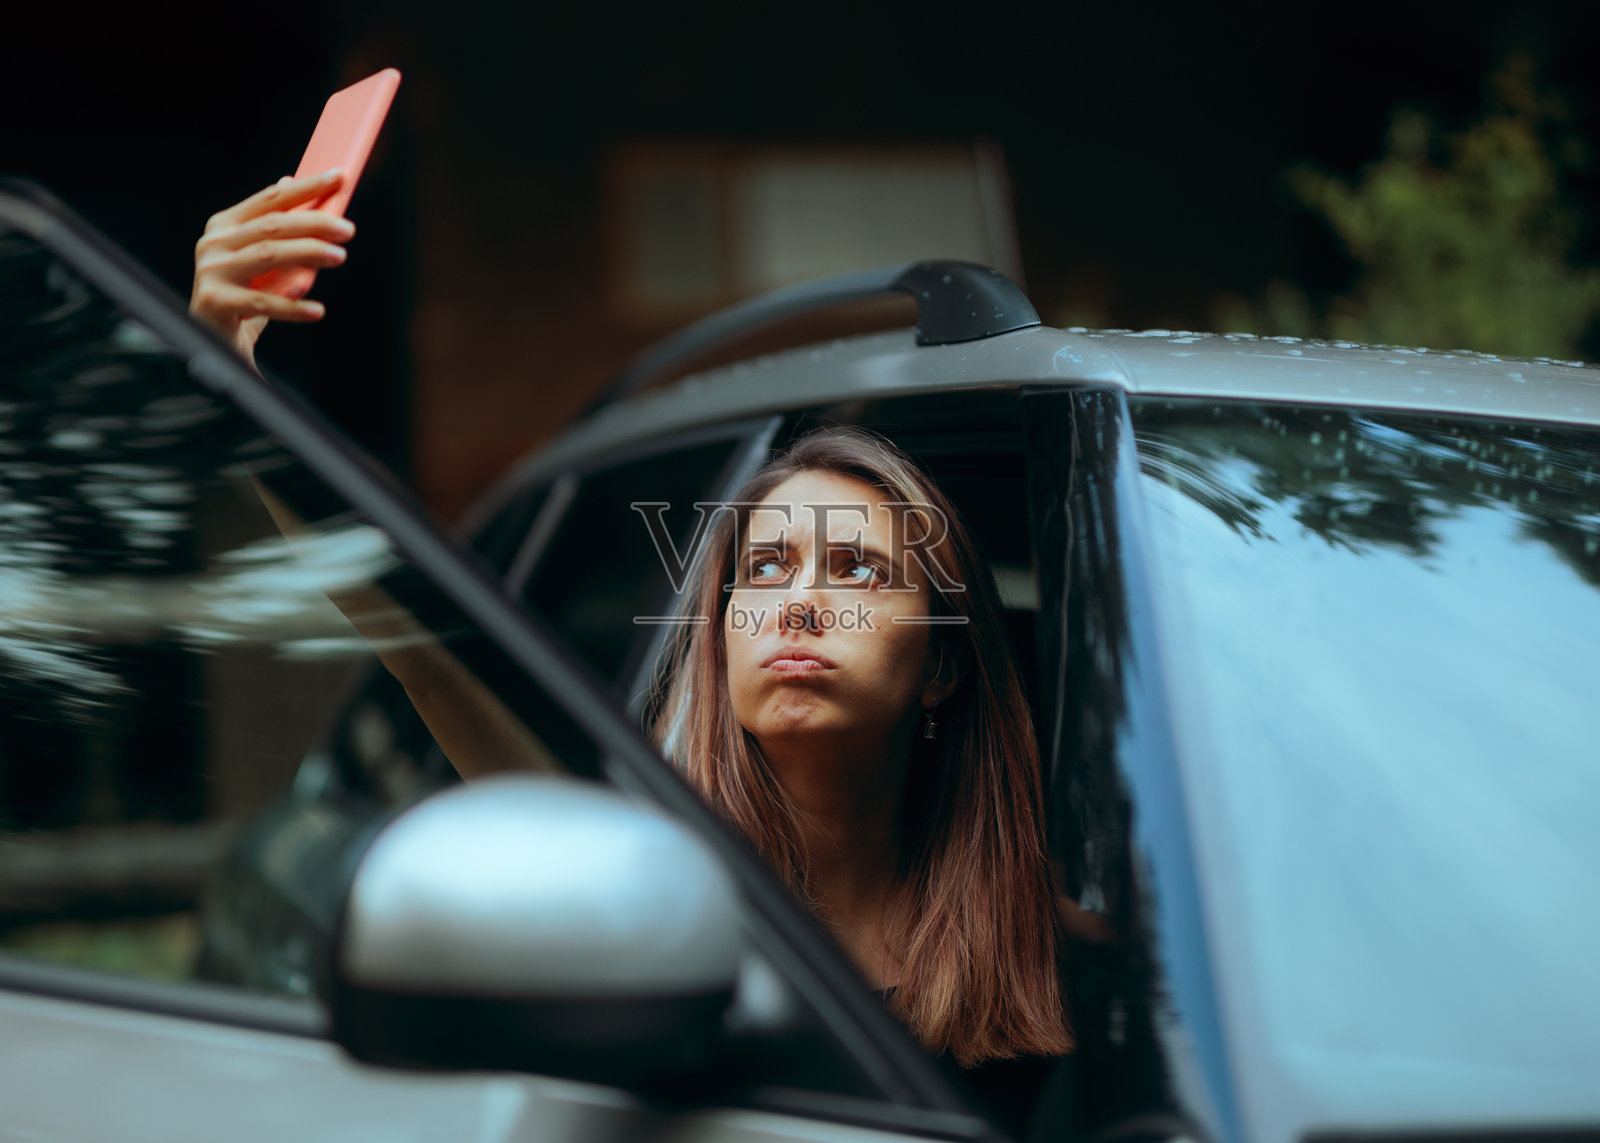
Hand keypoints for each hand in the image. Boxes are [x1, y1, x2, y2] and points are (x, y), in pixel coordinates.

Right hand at [189, 169, 353, 364]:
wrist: (215, 340)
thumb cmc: (242, 297)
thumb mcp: (260, 260)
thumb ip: (273, 228)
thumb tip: (290, 183)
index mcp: (225, 226)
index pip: (270, 200)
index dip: (305, 188)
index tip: (338, 177)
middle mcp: (214, 244)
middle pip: (272, 226)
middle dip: (314, 223)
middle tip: (347, 229)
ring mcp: (211, 271)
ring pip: (268, 255)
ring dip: (308, 253)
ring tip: (339, 256)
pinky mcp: (213, 301)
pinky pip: (261, 303)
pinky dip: (292, 307)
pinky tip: (317, 310)